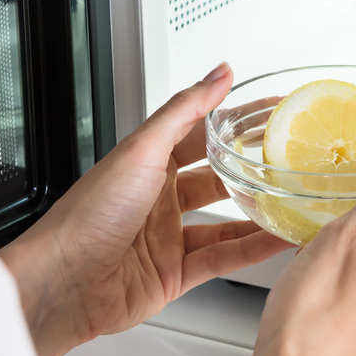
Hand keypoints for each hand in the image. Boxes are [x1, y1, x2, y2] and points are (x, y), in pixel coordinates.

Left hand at [0, 63, 292, 355]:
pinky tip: (278, 240)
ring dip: (258, 213)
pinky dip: (254, 249)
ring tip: (292, 202)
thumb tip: (217, 74)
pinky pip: (224, 257)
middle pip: (217, 179)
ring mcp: (168, 237)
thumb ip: (185, 111)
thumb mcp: (142, 149)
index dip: (236, 122)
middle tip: (290, 159)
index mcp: (146, 164)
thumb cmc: (88, 213)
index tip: (270, 111)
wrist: (63, 281)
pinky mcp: (176, 274)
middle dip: (252, 170)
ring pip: (227, 221)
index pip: (201, 134)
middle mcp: (158, 199)